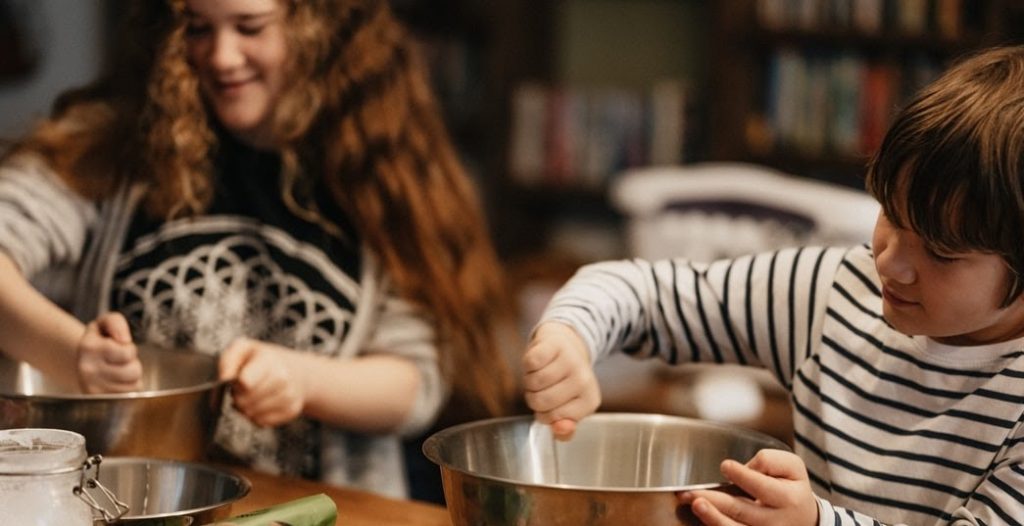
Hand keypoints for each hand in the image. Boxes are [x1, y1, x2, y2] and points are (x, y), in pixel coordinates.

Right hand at [76, 312, 141, 392]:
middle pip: (134, 371)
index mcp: (88, 348)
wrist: (83, 361)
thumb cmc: (99, 340)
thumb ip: (116, 322)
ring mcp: (92, 389)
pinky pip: (129, 396)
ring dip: (131, 377)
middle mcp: (87, 370)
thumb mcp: (105, 323)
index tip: (118, 346)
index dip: (129, 348)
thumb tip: (124, 340)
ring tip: (118, 371)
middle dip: (133, 364)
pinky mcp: (100, 401)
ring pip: (134, 385)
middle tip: (120, 361)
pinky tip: (116, 382)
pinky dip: (128, 389)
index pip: (128, 353)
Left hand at [219, 338, 308, 427]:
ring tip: (250, 396)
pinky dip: (256, 416)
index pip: (245, 383)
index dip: (236, 385)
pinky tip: (259, 404)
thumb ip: (229, 360)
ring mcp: (289, 396)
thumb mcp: (244, 349)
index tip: (237, 380)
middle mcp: (283, 378)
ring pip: (252, 415)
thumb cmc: (263, 360)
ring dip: (246, 408)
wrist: (295, 370)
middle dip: (238, 398)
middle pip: (245, 402)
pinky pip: (262, 422)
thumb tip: (224, 378)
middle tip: (241, 389)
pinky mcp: (291, 411)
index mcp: (269, 360)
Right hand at [521, 321, 599, 439]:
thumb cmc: (564, 382)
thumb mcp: (568, 409)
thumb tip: (560, 429)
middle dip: (533, 398)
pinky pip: (530, 363)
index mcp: (590, 401)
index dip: (544, 414)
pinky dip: (528, 365)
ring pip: (533, 382)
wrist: (565, 346)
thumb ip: (564, 430)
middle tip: (543, 389)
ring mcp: (571, 360)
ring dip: (529, 381)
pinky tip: (538, 362)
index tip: (551, 404)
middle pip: (541, 401)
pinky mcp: (555, 344)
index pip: (553, 419)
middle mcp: (584, 380)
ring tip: (540, 375)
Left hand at [677, 449, 817, 525]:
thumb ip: (770, 461)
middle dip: (716, 501)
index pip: (762, 487)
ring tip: (695, 505)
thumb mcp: (792, 467)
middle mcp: (775, 521)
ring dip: (712, 518)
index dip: (743, 476)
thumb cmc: (791, 488)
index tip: (725, 465)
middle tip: (693, 493)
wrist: (804, 519)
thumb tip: (746, 467)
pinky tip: (700, 519)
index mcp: (788, 499)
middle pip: (742, 511)